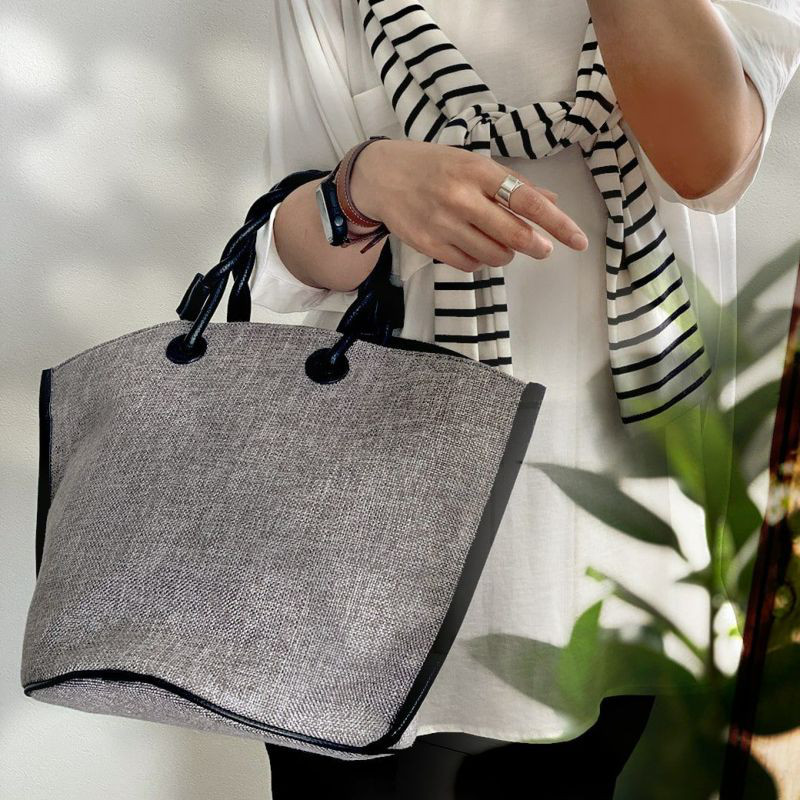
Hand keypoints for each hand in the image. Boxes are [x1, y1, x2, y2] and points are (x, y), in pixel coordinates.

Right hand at [350, 138, 587, 272]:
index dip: (557, 223)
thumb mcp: (472, 163)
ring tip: (498, 241)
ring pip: (493, 255)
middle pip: (514, 235)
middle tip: (541, 249)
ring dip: (505, 254)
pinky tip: (473, 246)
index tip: (579, 240)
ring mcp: (443, 224)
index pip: (527, 200)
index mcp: (477, 171)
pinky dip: (479, 261)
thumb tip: (551, 200)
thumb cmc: (432, 166)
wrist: (379, 177)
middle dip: (535, 246)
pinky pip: (469, 265)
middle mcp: (461, 198)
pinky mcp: (429, 246)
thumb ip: (512, 183)